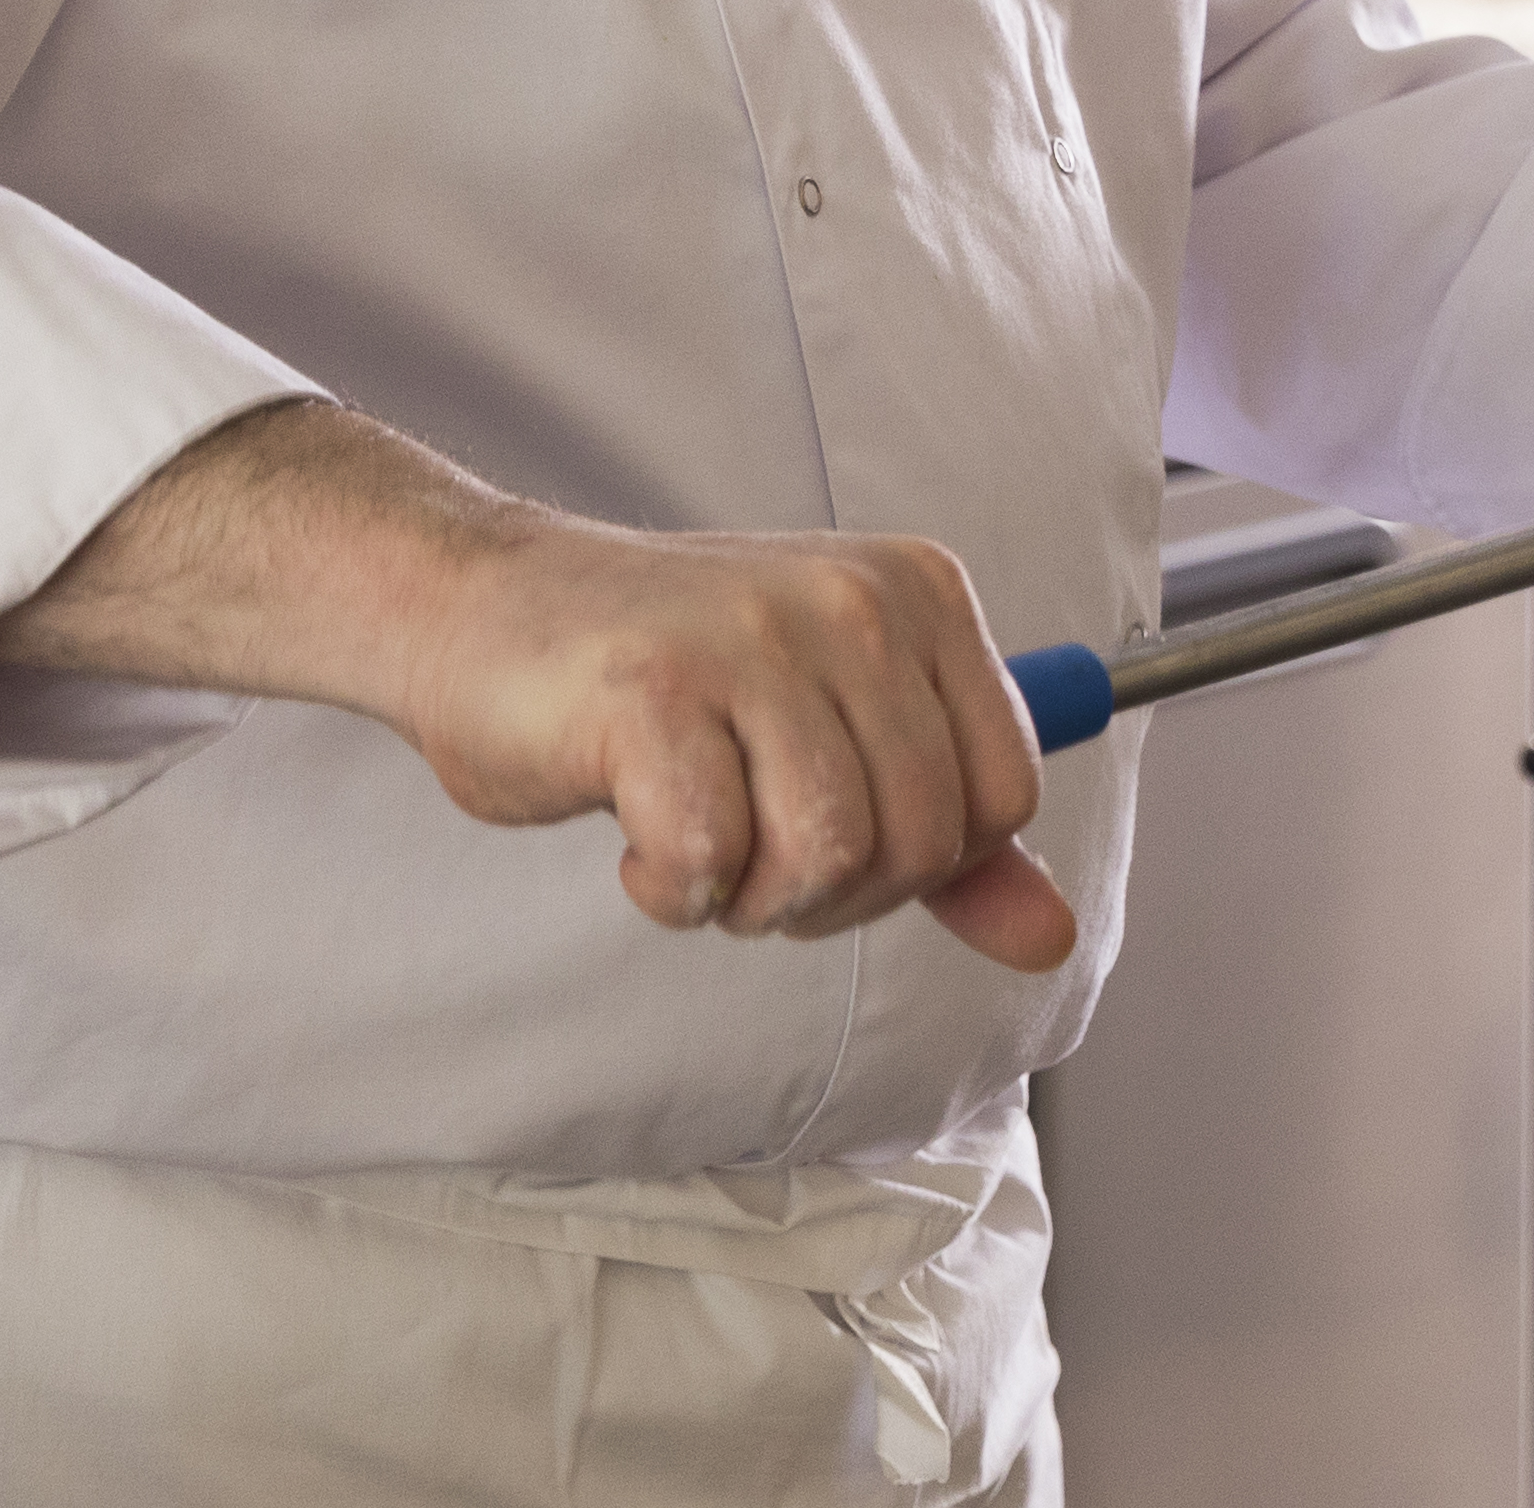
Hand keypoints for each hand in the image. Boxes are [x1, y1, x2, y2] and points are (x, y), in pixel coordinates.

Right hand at [0, 399, 1071, 971]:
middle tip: (745, 841)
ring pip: (829, 857)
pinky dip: (669, 889)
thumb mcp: (834, 743)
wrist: (483, 608)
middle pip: (920, 843)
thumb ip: (952, 847)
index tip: (831, 827)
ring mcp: (756, 638)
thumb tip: (1050, 939)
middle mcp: (857, 601)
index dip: (918, 862)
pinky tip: (634, 832)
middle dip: (829, 891)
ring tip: (695, 836)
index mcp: (922, 595)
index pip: (1004, 797)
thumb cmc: (664, 686)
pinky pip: (710, 860)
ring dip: (750, 894)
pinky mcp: (652, 691)